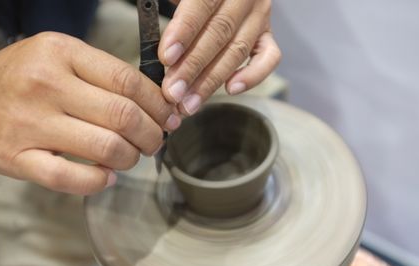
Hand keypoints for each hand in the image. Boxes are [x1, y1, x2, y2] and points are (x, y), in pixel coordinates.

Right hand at [0, 32, 179, 194]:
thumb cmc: (22, 79)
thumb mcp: (60, 58)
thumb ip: (104, 75)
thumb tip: (157, 105)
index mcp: (61, 53)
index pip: (128, 81)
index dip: (159, 104)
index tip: (169, 116)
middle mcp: (45, 85)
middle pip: (124, 116)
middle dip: (153, 135)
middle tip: (155, 141)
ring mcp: (30, 124)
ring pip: (106, 149)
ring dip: (130, 159)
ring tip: (130, 157)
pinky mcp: (17, 159)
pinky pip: (71, 179)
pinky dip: (99, 182)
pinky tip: (106, 177)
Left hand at [159, 0, 280, 114]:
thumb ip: (163, 2)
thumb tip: (149, 21)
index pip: (201, 6)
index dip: (184, 32)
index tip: (166, 58)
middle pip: (219, 33)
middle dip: (193, 67)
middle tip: (172, 92)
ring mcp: (260, 16)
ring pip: (238, 51)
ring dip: (211, 81)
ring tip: (188, 103)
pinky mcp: (267, 35)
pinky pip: (269, 59)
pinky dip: (253, 76)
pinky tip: (231, 89)